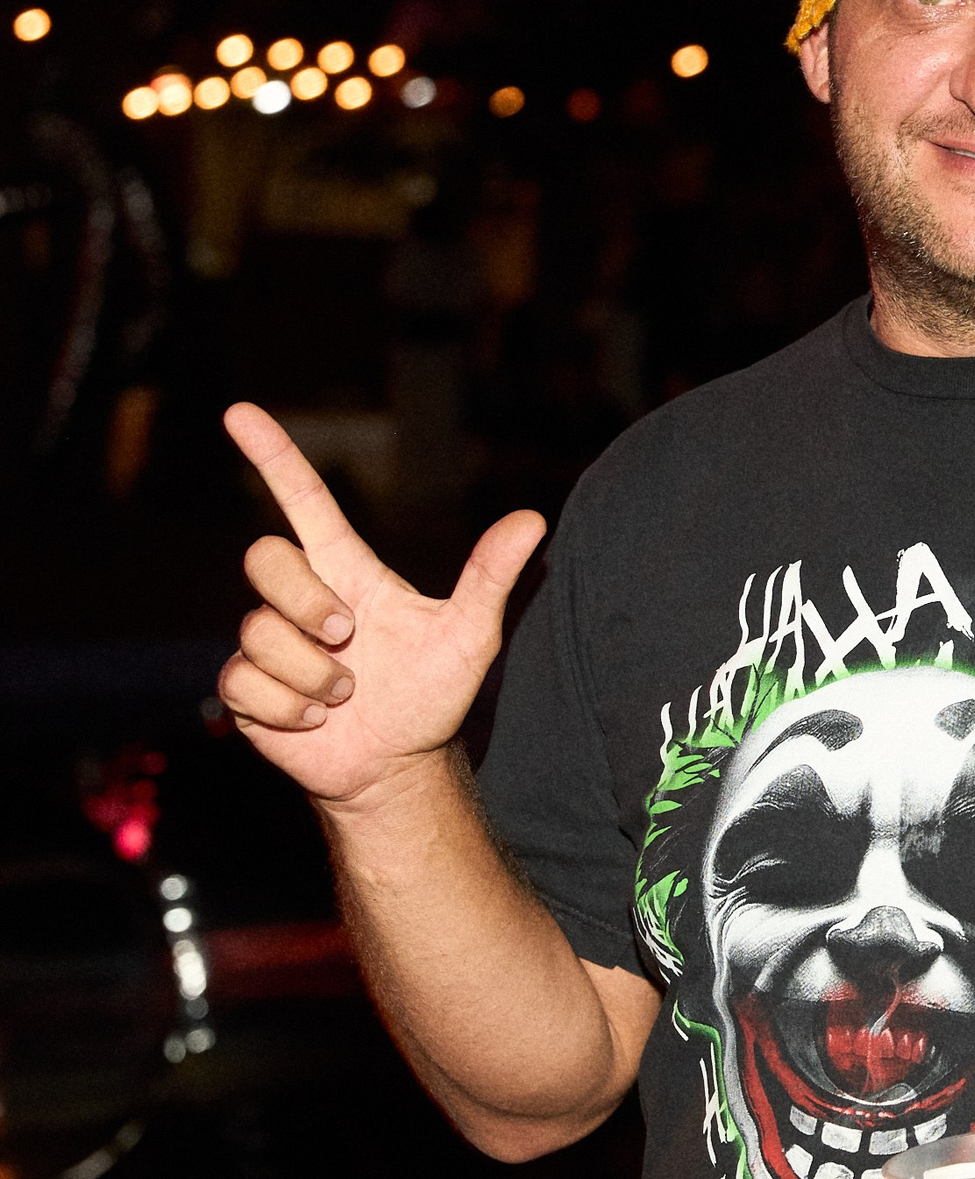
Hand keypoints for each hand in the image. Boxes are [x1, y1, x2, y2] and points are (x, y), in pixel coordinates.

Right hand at [219, 403, 544, 807]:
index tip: (238, 413)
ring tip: (346, 696)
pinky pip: (246, 683)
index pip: (302, 502)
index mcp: (345, 571)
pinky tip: (317, 721)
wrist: (396, 765)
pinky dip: (291, 710)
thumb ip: (490, 576)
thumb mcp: (469, 635)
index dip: (272, 456)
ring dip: (314, 675)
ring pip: (260, 632)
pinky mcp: (246, 688)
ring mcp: (268, 641)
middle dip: (307, 604)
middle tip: (350, 642)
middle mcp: (301, 597)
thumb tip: (532, 518)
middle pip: (264, 559)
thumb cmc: (429, 693)